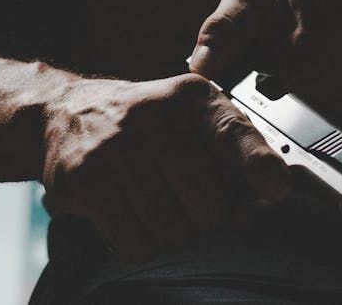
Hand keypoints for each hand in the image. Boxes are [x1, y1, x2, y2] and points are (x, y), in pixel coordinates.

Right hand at [40, 74, 290, 259]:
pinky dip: (139, 243)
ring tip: (151, 205)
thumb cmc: (142, 125)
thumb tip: (257, 207)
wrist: (64, 112)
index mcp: (191, 97)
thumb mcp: (191, 122)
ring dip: (169, 234)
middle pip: (207, 206)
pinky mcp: (84, 178)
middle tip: (181, 200)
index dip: (256, 163)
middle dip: (202, 218)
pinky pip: (135, 241)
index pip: (231, 133)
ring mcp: (115, 145)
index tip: (277, 188)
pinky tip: (129, 216)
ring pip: (172, 231)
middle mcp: (153, 115)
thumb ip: (233, 159)